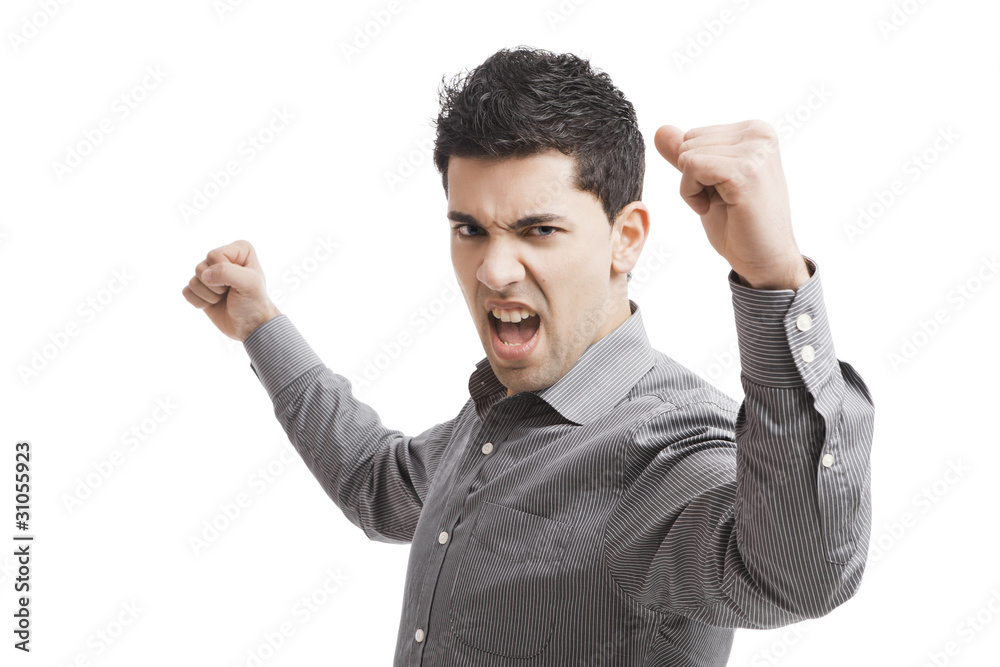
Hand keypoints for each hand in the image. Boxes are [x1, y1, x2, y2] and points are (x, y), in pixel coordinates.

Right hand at [182, 239, 280, 340]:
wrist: (250, 326)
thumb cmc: (254, 302)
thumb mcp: (250, 283)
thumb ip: (228, 272)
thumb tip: (204, 275)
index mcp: (239, 249)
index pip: (215, 255)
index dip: (224, 272)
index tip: (238, 283)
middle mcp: (222, 258)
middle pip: (201, 268)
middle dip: (216, 286)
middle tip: (231, 292)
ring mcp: (210, 273)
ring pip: (193, 281)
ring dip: (209, 295)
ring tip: (224, 298)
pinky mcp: (200, 288)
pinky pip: (187, 292)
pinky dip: (200, 302)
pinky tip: (213, 304)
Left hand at [654, 120, 809, 289]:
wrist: (765, 259)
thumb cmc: (738, 224)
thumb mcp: (706, 182)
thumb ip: (687, 154)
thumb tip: (661, 130)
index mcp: (755, 131)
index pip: (693, 136)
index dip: (695, 170)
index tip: (721, 191)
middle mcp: (758, 134)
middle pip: (688, 142)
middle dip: (692, 177)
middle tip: (721, 201)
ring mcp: (754, 151)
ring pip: (687, 155)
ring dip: (693, 188)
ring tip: (723, 205)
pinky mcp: (744, 172)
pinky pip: (691, 167)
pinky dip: (691, 194)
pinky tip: (713, 208)